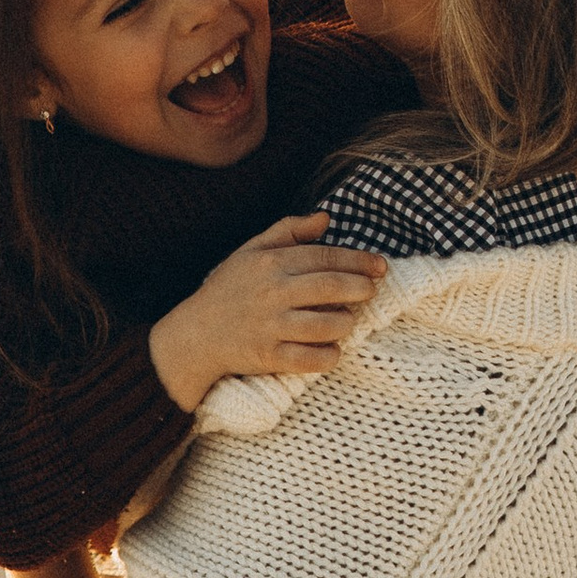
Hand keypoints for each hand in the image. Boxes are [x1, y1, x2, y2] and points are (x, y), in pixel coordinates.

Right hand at [147, 214, 386, 414]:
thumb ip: (289, 230)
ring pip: (326, 325)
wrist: (196, 335)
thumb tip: (326, 217)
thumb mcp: (252, 250)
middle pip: (331, 287)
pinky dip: (329, 355)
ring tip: (349, 319)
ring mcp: (271, 327)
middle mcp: (273, 293)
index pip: (326, 257)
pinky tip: (333, 348)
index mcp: (271, 262)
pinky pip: (310, 359)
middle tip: (371, 291)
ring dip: (347, 322)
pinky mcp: (268, 357)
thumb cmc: (229, 288)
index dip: (359, 260)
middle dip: (360, 287)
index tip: (380, 266)